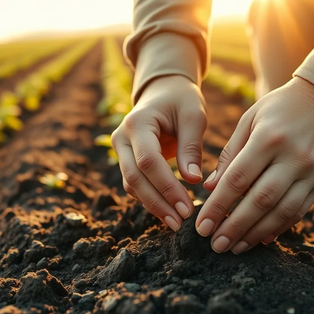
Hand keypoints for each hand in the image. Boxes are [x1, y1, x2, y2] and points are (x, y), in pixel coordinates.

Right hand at [111, 75, 206, 230]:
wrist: (163, 91)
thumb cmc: (181, 100)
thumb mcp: (193, 116)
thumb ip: (191, 147)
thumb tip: (193, 181)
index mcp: (137, 123)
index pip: (148, 161)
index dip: (166, 186)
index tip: (187, 207)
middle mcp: (121, 138)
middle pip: (134, 178)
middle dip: (158, 203)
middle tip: (180, 222)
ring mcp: (120, 150)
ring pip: (132, 185)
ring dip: (153, 205)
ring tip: (177, 222)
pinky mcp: (126, 160)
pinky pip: (135, 184)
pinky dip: (151, 199)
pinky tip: (169, 212)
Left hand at [197, 77, 313, 253]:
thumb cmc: (280, 107)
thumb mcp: (250, 120)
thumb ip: (230, 154)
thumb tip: (211, 188)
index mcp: (268, 139)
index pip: (237, 180)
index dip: (218, 206)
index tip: (201, 226)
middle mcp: (292, 158)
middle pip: (259, 201)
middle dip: (234, 227)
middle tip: (214, 245)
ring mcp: (311, 172)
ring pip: (281, 212)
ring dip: (255, 233)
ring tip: (234, 247)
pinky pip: (299, 211)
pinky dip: (279, 228)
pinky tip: (261, 239)